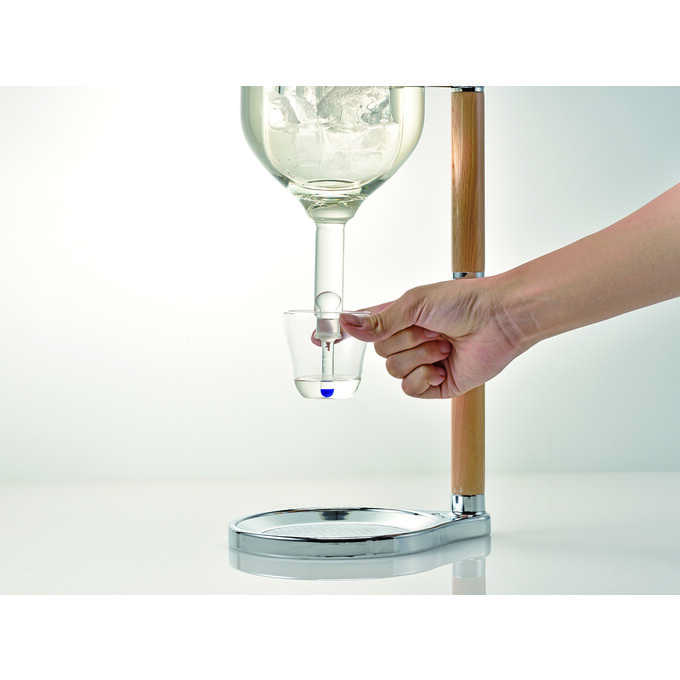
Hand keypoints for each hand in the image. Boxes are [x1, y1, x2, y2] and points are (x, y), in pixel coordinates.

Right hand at [340, 277, 521, 397]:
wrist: (500, 319)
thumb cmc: (464, 301)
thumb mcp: (415, 303)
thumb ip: (380, 318)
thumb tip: (346, 323)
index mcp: (401, 317)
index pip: (363, 326)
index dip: (342, 331)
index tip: (318, 338)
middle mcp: (409, 341)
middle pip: (378, 353)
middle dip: (404, 341)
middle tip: (430, 328)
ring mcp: (422, 363)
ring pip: (393, 371)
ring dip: (419, 356)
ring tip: (445, 344)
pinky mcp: (436, 384)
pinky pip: (411, 389)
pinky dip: (424, 377)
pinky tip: (442, 365)